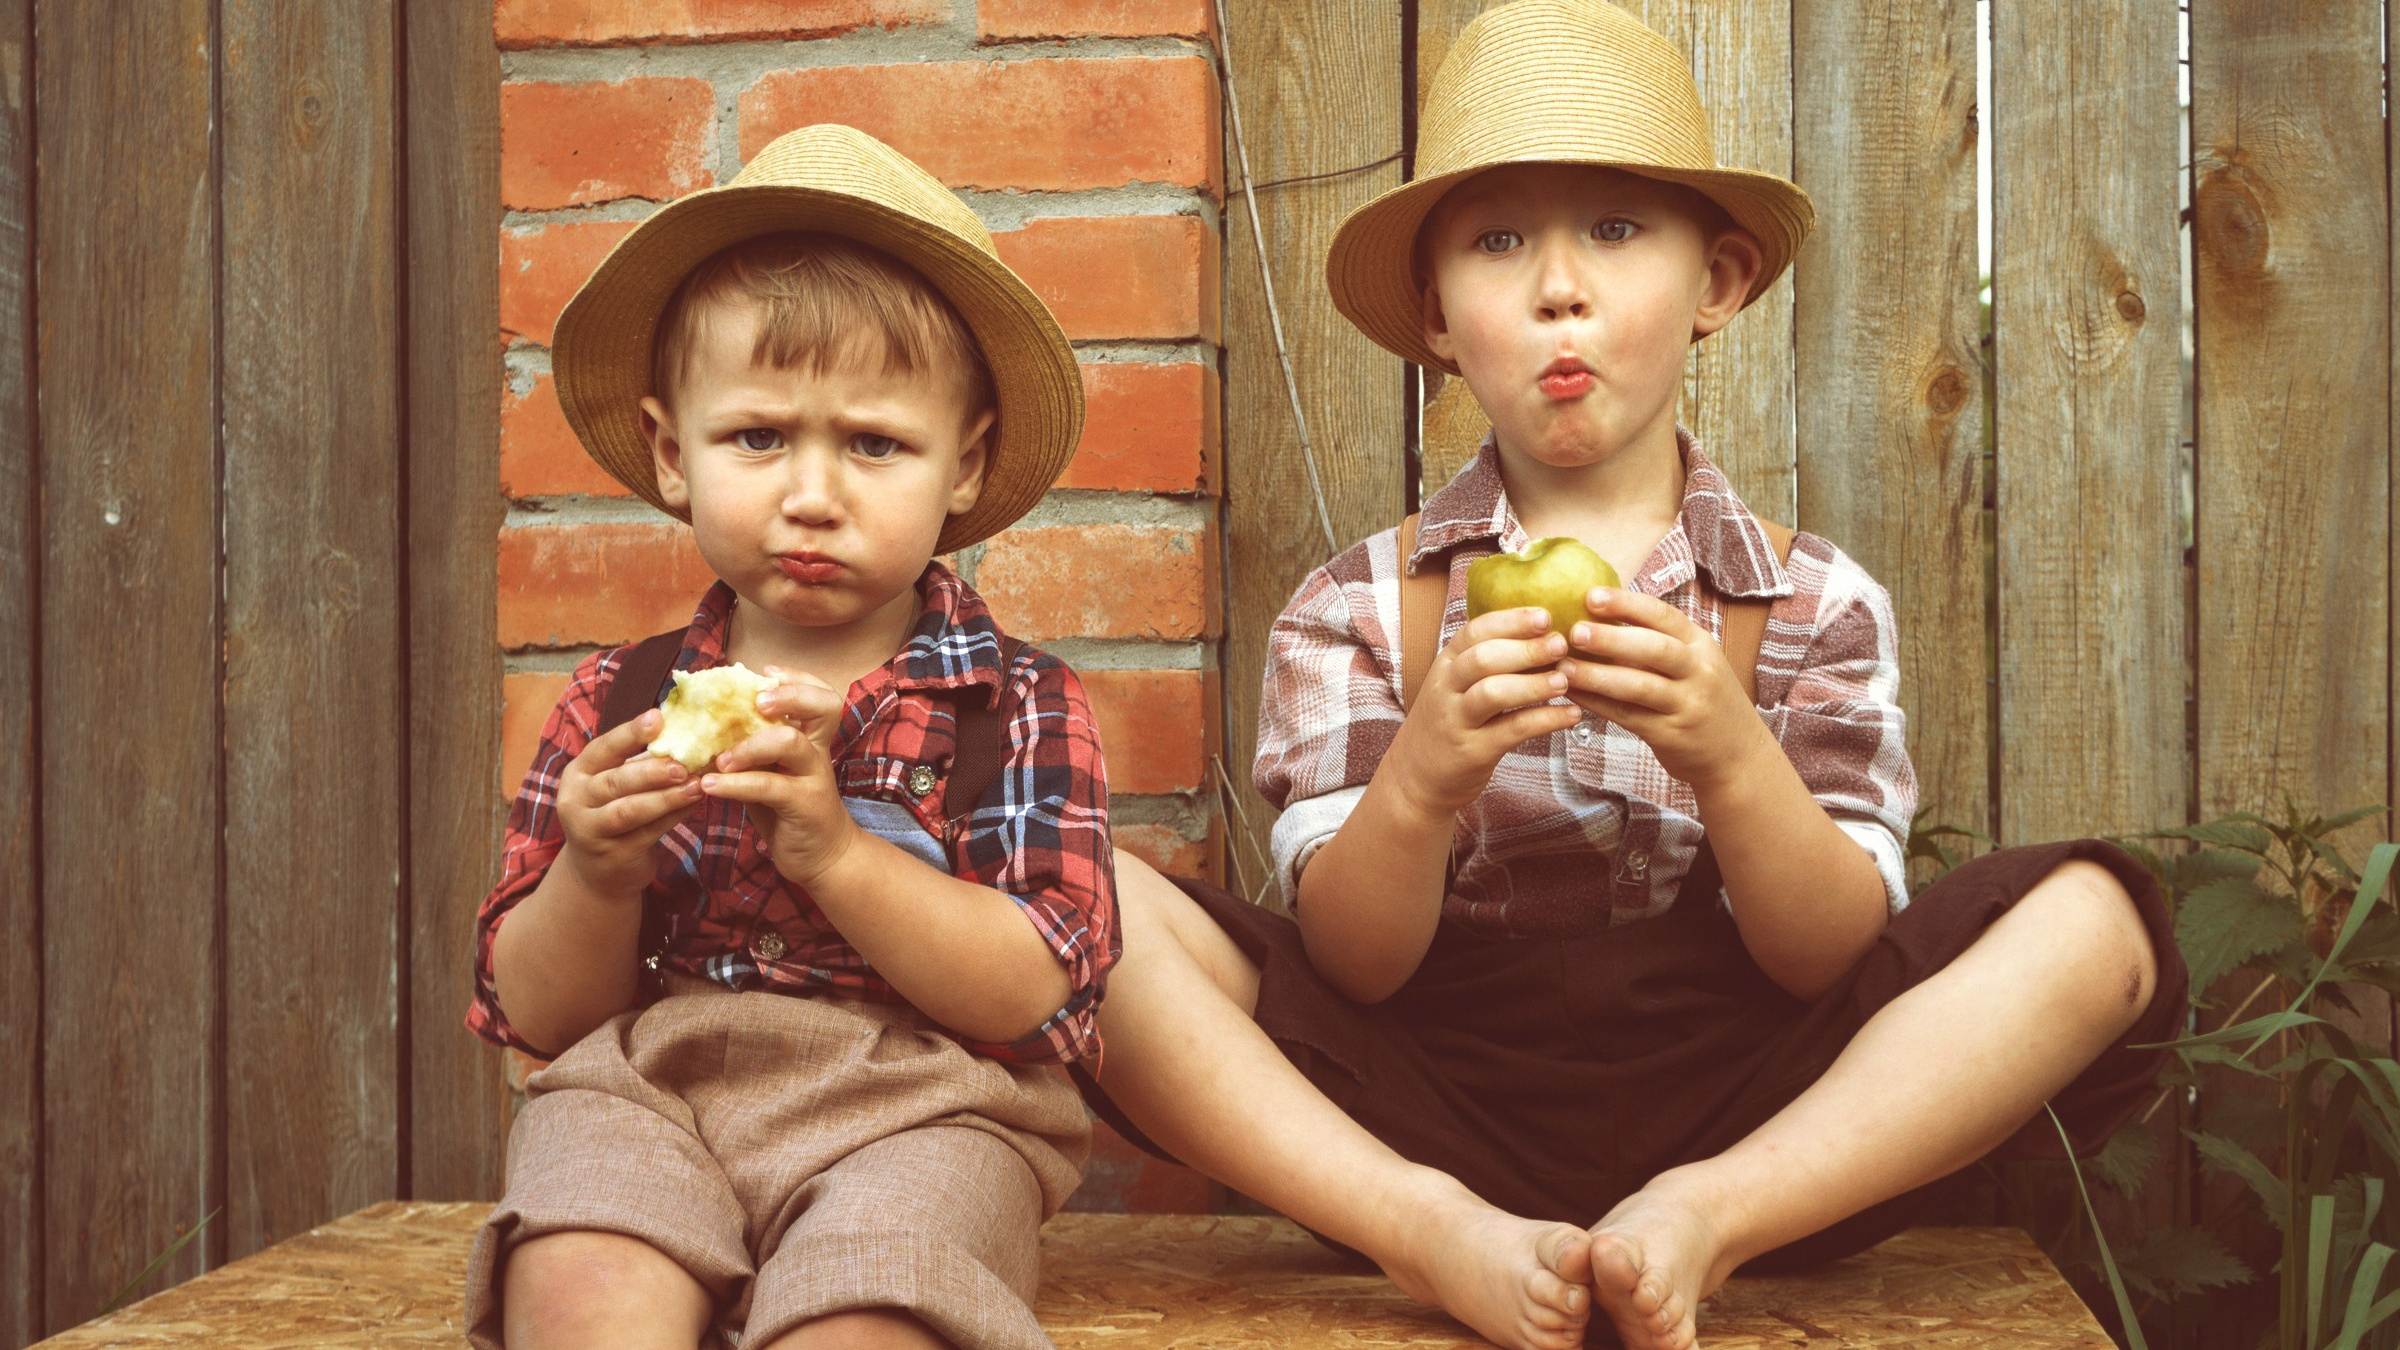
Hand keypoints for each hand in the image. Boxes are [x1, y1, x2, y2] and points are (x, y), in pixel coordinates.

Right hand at [556, 707, 706, 899]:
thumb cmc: (613, 812)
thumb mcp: (615, 784)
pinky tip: (694, 804)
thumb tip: (683, 730)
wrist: (598, 870)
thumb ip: (640, 760)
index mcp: (578, 774)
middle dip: (652, 771)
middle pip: (615, 781)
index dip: (629, 733)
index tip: (658, 717)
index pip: (603, 749)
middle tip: (684, 764)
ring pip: (630, 811)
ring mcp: (591, 831)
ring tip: (695, 786)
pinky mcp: (613, 855)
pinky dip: (673, 817)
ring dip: (665, 797)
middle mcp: (577, 801)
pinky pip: (647, 833)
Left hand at [699, 669, 853, 888]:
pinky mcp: (804, 806)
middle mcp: (817, 752)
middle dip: (788, 696)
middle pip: (823, 707)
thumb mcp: (771, 771)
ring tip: (720, 758)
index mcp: (811, 739)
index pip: (820, 694)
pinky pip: (770, 787)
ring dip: (750, 745)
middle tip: (755, 702)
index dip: (797, 678)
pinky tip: (709, 787)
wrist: (821, 857)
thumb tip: (704, 722)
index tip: (764, 673)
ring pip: (790, 743)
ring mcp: (814, 778)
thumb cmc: (788, 809)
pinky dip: (735, 785)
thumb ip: (751, 747)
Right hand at [1387, 607, 1585, 818]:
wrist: (1416, 777)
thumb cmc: (1449, 722)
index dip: (1511, 621)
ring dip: (1534, 684)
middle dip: (1527, 649)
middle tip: (1562, 645)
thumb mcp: (1456, 685)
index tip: (1546, 616)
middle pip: (1484, 658)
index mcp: (1446, 664)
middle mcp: (1447, 688)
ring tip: (1565, 681)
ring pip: (1493, 693)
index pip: (1476, 632)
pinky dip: (1545, 720)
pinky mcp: (1472, 751)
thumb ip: (1488, 661)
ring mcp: (1456, 720)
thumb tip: (1543, 634)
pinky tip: (1571, 715)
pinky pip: (1512, 730)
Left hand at [1558, 587, 1772, 790]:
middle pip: (1654, 649)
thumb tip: (1599, 613)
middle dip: (1612, 639)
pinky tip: (1573, 695)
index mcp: (1701, 645)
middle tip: (1574, 631)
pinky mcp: (1671, 735)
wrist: (1737, 755)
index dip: (1626, 604)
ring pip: (1639, 686)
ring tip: (1563, 668)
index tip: (1591, 595)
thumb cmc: (1703, 698)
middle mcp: (1699, 671)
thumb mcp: (1695, 662)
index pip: (1663, 616)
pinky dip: (1597, 704)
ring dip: (1598, 676)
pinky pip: (1628, 715)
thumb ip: (1659, 642)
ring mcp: (1687, 704)